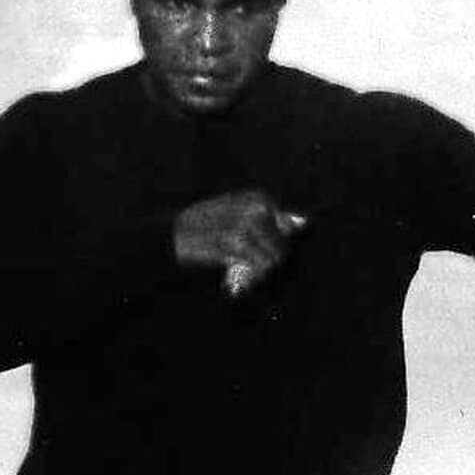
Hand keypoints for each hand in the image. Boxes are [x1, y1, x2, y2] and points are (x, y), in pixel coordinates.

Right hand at [173, 190, 296, 295]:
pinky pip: (257, 267)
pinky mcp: (236, 242)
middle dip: (266, 261)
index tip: (253, 250)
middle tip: (243, 264)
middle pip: (282, 247)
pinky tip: (232, 274)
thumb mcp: (239, 214)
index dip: (272, 246)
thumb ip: (271, 219)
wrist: (171, 237)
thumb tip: (304, 222)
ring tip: (236, 268)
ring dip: (257, 271)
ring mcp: (246, 224)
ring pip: (272, 260)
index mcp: (258, 198)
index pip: (287, 229)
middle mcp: (256, 207)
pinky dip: (248, 276)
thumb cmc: (207, 228)